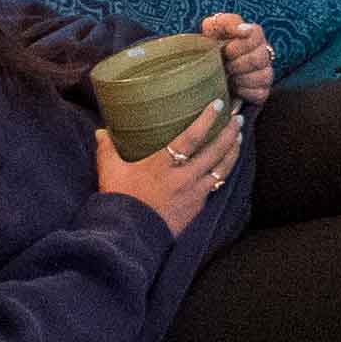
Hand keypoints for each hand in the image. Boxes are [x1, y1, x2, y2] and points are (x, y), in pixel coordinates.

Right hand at [95, 97, 243, 233]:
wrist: (130, 237)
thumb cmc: (120, 201)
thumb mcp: (110, 172)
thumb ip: (107, 149)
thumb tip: (101, 131)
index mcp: (161, 165)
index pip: (190, 137)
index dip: (206, 120)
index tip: (217, 104)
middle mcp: (182, 177)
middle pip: (214, 151)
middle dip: (228, 132)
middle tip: (238, 117)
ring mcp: (193, 193)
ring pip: (222, 168)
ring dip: (232, 151)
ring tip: (239, 136)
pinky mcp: (197, 206)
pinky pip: (216, 186)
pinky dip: (224, 172)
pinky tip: (228, 164)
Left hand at [200, 12, 276, 104]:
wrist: (207, 64)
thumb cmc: (212, 42)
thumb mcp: (213, 27)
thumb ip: (227, 23)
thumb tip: (244, 29)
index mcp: (254, 34)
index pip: (256, 36)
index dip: (239, 46)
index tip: (226, 50)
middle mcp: (264, 52)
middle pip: (258, 59)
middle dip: (236, 64)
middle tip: (224, 65)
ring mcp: (265, 71)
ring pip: (262, 77)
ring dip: (240, 79)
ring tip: (227, 77)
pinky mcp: (263, 89)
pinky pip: (260, 93)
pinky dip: (244, 92)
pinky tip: (234, 87)